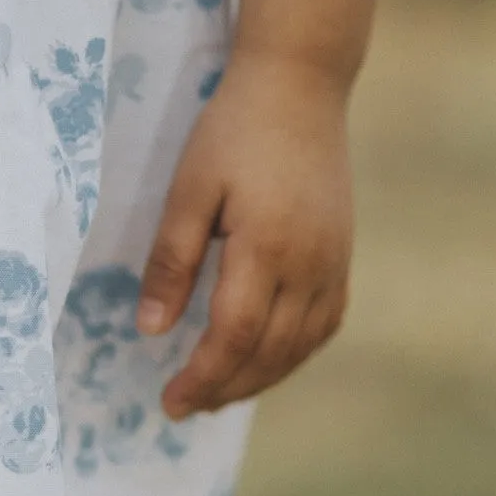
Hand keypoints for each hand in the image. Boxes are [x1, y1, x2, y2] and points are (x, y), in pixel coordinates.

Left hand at [137, 50, 355, 420]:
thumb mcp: (187, 191)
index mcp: (268, 248)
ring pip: (301, 345)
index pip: (234, 336)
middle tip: (183, 408)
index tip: (170, 403)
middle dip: (224, 388)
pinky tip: (265, 362)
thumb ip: (172, 262)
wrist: (299, 86)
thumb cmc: (232, 133)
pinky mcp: (343, 255)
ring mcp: (334, 261)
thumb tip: (152, 331)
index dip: (202, 377)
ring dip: (258, 379)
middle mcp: (311, 264)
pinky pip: (324, 323)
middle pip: (269, 351)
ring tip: (216, 396)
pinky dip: (294, 353)